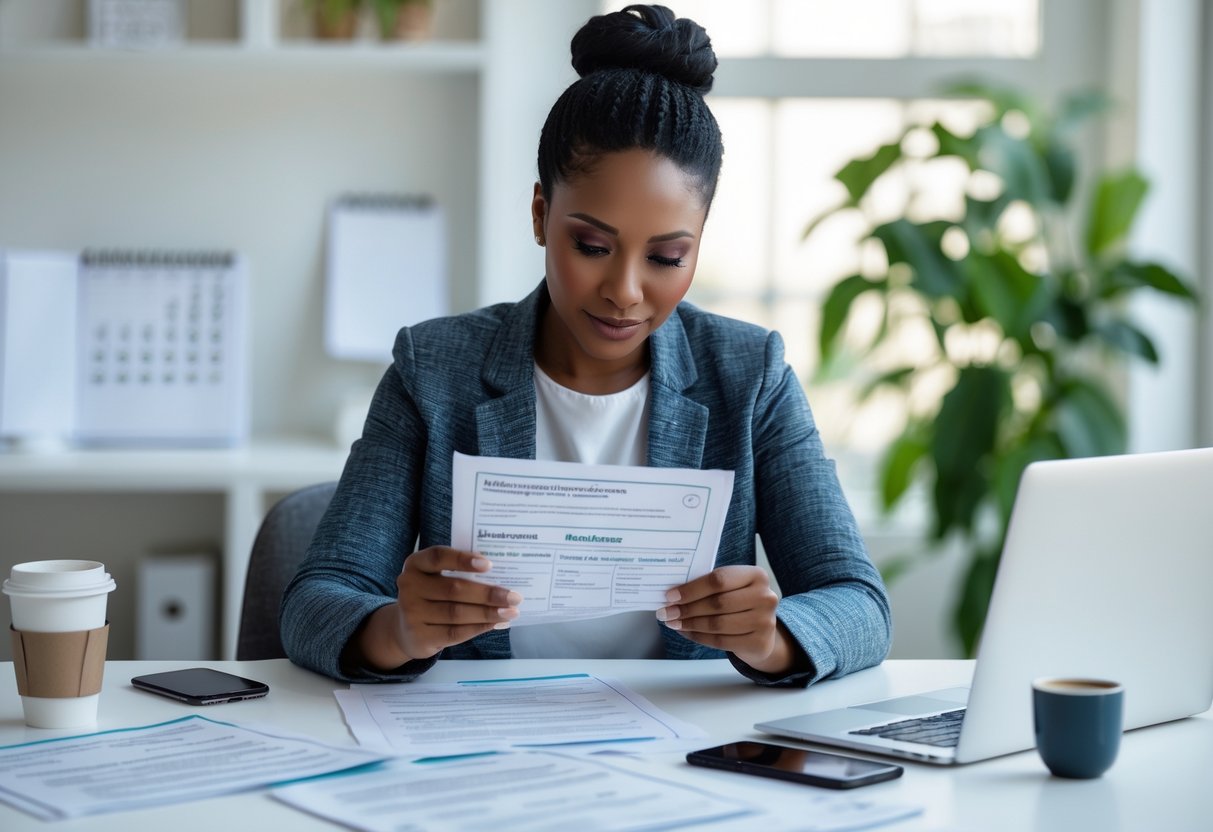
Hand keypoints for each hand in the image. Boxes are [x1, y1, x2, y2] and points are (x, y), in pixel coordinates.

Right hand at [357, 547, 520, 669]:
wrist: (405, 628)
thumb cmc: (431, 596)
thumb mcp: (436, 578)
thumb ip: (459, 574)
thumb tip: (502, 577)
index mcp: (416, 564)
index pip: (438, 556)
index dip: (463, 560)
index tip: (489, 564)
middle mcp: (409, 586)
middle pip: (453, 589)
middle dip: (487, 593)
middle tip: (514, 596)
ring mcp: (411, 613)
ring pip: (456, 613)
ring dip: (488, 613)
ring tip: (511, 612)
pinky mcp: (419, 637)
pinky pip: (455, 632)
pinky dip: (478, 628)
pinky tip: (495, 624)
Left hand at [656, 565, 793, 673]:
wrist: (763, 631)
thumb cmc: (740, 602)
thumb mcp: (732, 587)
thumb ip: (710, 586)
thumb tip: (673, 594)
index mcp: (757, 575)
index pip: (719, 580)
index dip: (692, 589)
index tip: (670, 596)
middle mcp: (765, 597)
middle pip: (717, 603)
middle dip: (687, 609)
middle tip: (666, 613)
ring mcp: (765, 622)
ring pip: (717, 624)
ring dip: (690, 624)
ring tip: (673, 623)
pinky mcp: (759, 643)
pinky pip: (721, 641)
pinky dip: (699, 637)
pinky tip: (686, 632)